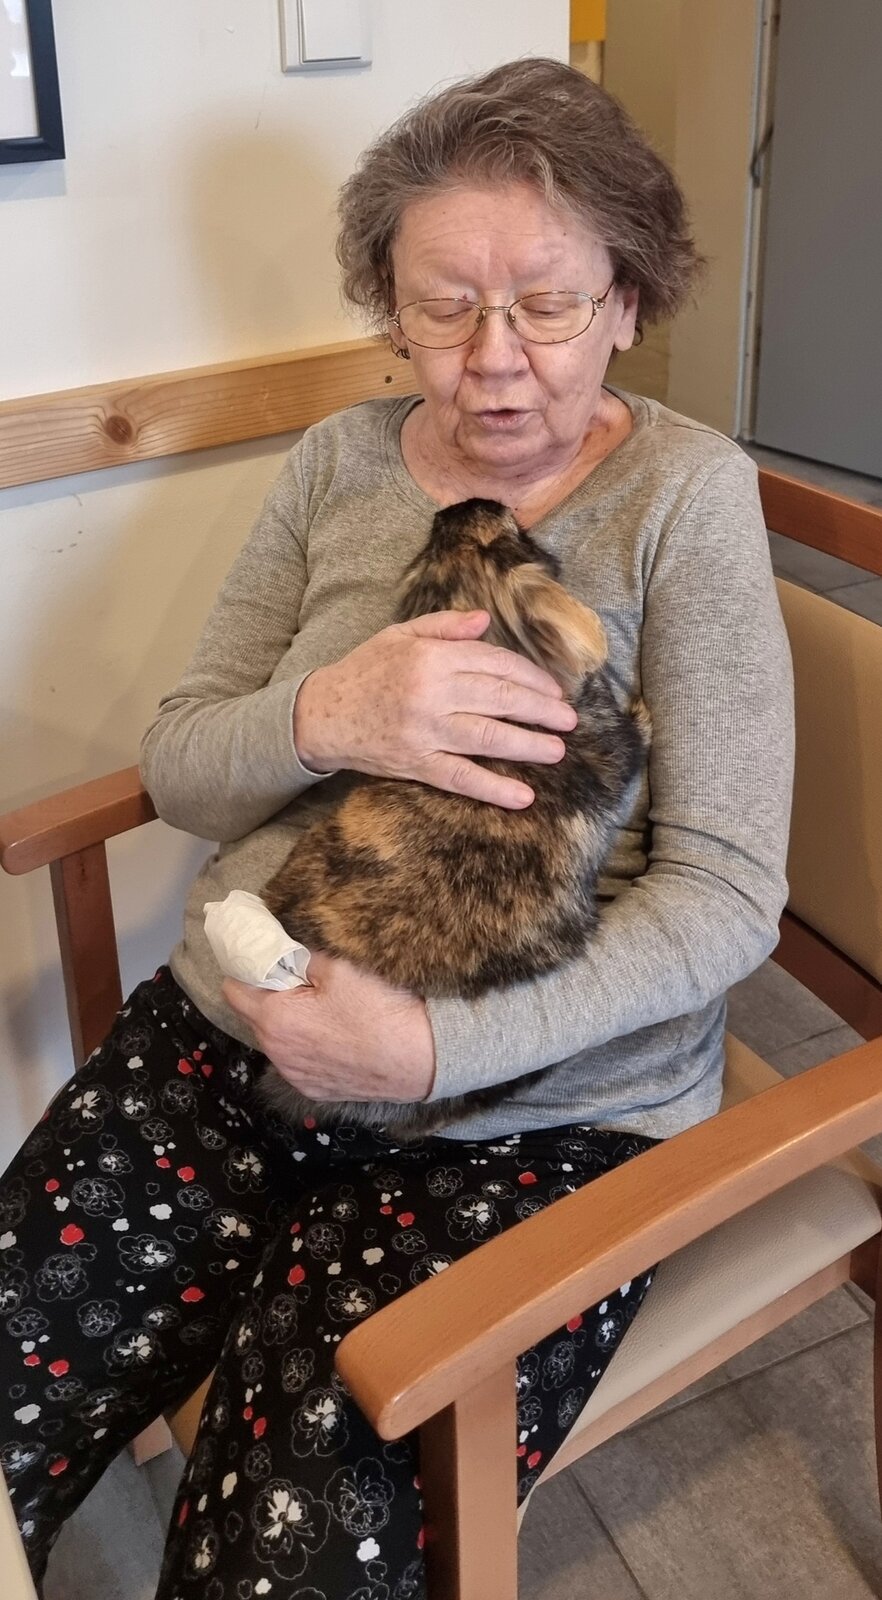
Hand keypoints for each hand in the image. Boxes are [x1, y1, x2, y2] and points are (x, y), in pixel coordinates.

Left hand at [222, 952, 435, 1103]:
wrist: (424, 1059)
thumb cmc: (381, 1010)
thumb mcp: (340, 966)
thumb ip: (300, 952)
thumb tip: (281, 942)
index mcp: (274, 1021)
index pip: (234, 988)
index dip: (247, 967)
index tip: (265, 955)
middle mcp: (277, 1055)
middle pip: (254, 1015)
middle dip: (269, 992)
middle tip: (299, 974)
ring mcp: (297, 1076)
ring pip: (277, 1039)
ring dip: (287, 1019)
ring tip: (320, 1004)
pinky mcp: (317, 1090)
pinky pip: (297, 1059)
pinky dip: (305, 1043)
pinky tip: (333, 1032)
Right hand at [293, 609, 576, 809]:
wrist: (322, 715)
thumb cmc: (364, 670)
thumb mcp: (399, 635)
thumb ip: (443, 626)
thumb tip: (484, 622)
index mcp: (431, 658)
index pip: (495, 664)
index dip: (530, 677)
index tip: (554, 688)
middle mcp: (431, 693)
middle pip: (500, 700)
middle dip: (541, 710)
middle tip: (569, 719)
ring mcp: (425, 732)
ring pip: (488, 738)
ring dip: (528, 745)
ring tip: (557, 750)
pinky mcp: (416, 765)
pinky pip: (461, 779)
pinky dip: (494, 788)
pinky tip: (523, 796)